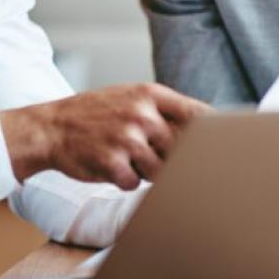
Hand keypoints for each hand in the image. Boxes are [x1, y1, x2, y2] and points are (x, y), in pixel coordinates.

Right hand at [1, 83, 209, 189]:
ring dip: (147, 172)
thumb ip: (164, 111)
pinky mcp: (113, 164)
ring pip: (161, 171)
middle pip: (182, 150)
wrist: (50, 128)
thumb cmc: (95, 115)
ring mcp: (127, 139)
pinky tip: (109, 166)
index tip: (228, 150)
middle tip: (152, 156)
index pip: (199, 116)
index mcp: (149, 95)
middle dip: (171, 159)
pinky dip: (126, 181)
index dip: (217, 136)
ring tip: (125, 157)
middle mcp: (141, 114)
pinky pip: (135, 184)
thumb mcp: (128, 98)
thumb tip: (209, 131)